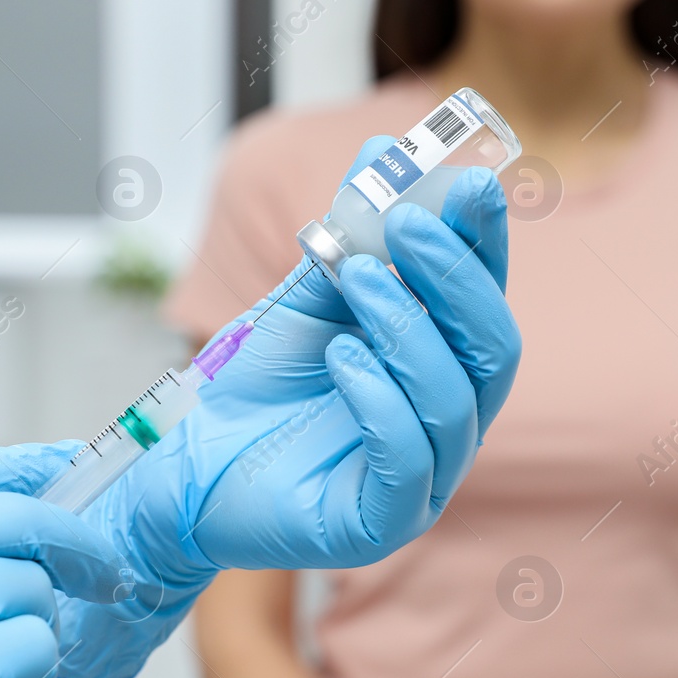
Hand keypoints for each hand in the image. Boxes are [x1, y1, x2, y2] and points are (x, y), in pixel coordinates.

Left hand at [56, 139, 519, 677]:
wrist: (183, 460)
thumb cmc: (255, 384)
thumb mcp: (308, 298)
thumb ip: (352, 238)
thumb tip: (384, 153)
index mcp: (443, 367)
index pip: (486, 301)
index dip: (484, 243)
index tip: (468, 183)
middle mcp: (448, 423)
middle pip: (493, 349)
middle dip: (454, 278)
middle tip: (404, 222)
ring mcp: (424, 480)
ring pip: (455, 400)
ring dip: (407, 326)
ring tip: (353, 276)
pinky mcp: (383, 524)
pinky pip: (409, 461)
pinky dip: (381, 398)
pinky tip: (342, 355)